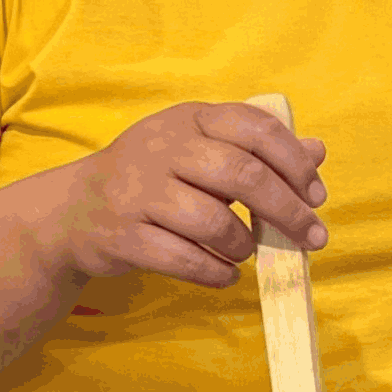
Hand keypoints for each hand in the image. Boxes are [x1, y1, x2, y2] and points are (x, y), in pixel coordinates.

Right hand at [17, 102, 325, 292]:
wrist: (74, 210)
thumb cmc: (152, 178)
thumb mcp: (200, 150)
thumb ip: (257, 150)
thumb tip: (317, 152)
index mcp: (188, 118)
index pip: (255, 127)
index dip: (294, 163)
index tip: (316, 196)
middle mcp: (162, 147)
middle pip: (241, 174)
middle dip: (286, 211)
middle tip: (311, 237)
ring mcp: (138, 191)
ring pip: (212, 222)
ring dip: (243, 244)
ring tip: (246, 251)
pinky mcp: (123, 235)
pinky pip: (184, 259)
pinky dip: (215, 272)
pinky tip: (225, 274)